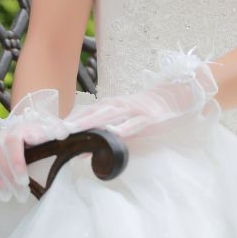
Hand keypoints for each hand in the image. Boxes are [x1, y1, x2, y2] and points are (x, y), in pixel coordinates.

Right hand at [0, 89, 71, 201]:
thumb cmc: (43, 141)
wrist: (28, 134)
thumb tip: (71, 132)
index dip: (25, 146)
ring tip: (8, 197)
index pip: (22, 134)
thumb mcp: (55, 137)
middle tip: (22, 193)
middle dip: (12, 171)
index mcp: (27, 128)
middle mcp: (7, 131)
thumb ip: (64, 133)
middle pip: (4, 146)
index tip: (34, 151)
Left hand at [63, 47, 221, 138]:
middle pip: (93, 113)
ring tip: (72, 132)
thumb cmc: (157, 108)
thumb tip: (93, 143)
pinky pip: (133, 124)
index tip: (52, 131)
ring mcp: (136, 110)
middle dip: (73, 124)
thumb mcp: (132, 116)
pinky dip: (120, 130)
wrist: (184, 94)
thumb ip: (114, 127)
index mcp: (116, 105)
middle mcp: (122, 105)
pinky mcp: (150, 118)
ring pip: (108, 116)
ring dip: (89, 124)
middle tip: (54, 134)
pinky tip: (109, 135)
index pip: (88, 112)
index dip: (71, 121)